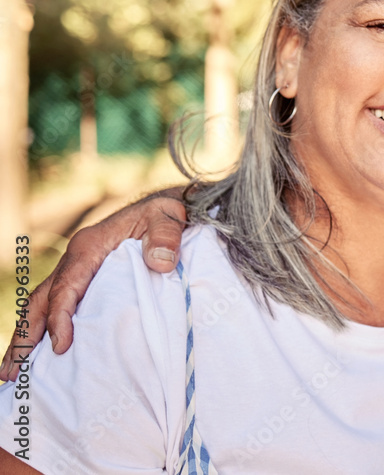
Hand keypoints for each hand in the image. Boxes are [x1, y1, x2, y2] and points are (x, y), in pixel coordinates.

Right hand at [0, 193, 186, 380]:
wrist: (165, 209)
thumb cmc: (164, 214)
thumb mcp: (168, 218)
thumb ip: (165, 238)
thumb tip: (161, 263)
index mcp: (89, 247)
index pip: (65, 288)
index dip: (60, 318)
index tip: (61, 346)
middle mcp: (75, 259)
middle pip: (40, 301)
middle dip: (24, 336)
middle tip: (11, 373)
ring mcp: (77, 270)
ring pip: (42, 305)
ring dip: (26, 337)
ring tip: (11, 373)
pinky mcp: (85, 279)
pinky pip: (57, 305)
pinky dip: (44, 328)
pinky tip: (40, 354)